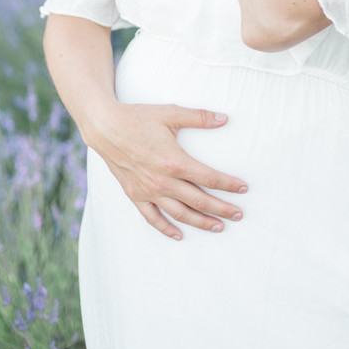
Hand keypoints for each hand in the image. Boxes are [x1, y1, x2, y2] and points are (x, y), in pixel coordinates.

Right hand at [89, 101, 247, 239]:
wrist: (105, 127)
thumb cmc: (138, 118)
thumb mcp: (171, 113)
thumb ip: (199, 117)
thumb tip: (224, 118)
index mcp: (175, 161)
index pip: (209, 178)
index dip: (229, 184)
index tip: (244, 189)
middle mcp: (163, 181)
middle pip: (200, 200)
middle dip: (222, 209)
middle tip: (239, 215)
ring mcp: (148, 191)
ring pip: (180, 214)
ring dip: (201, 222)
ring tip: (218, 227)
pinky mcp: (135, 195)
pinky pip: (153, 218)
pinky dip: (166, 228)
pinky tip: (179, 235)